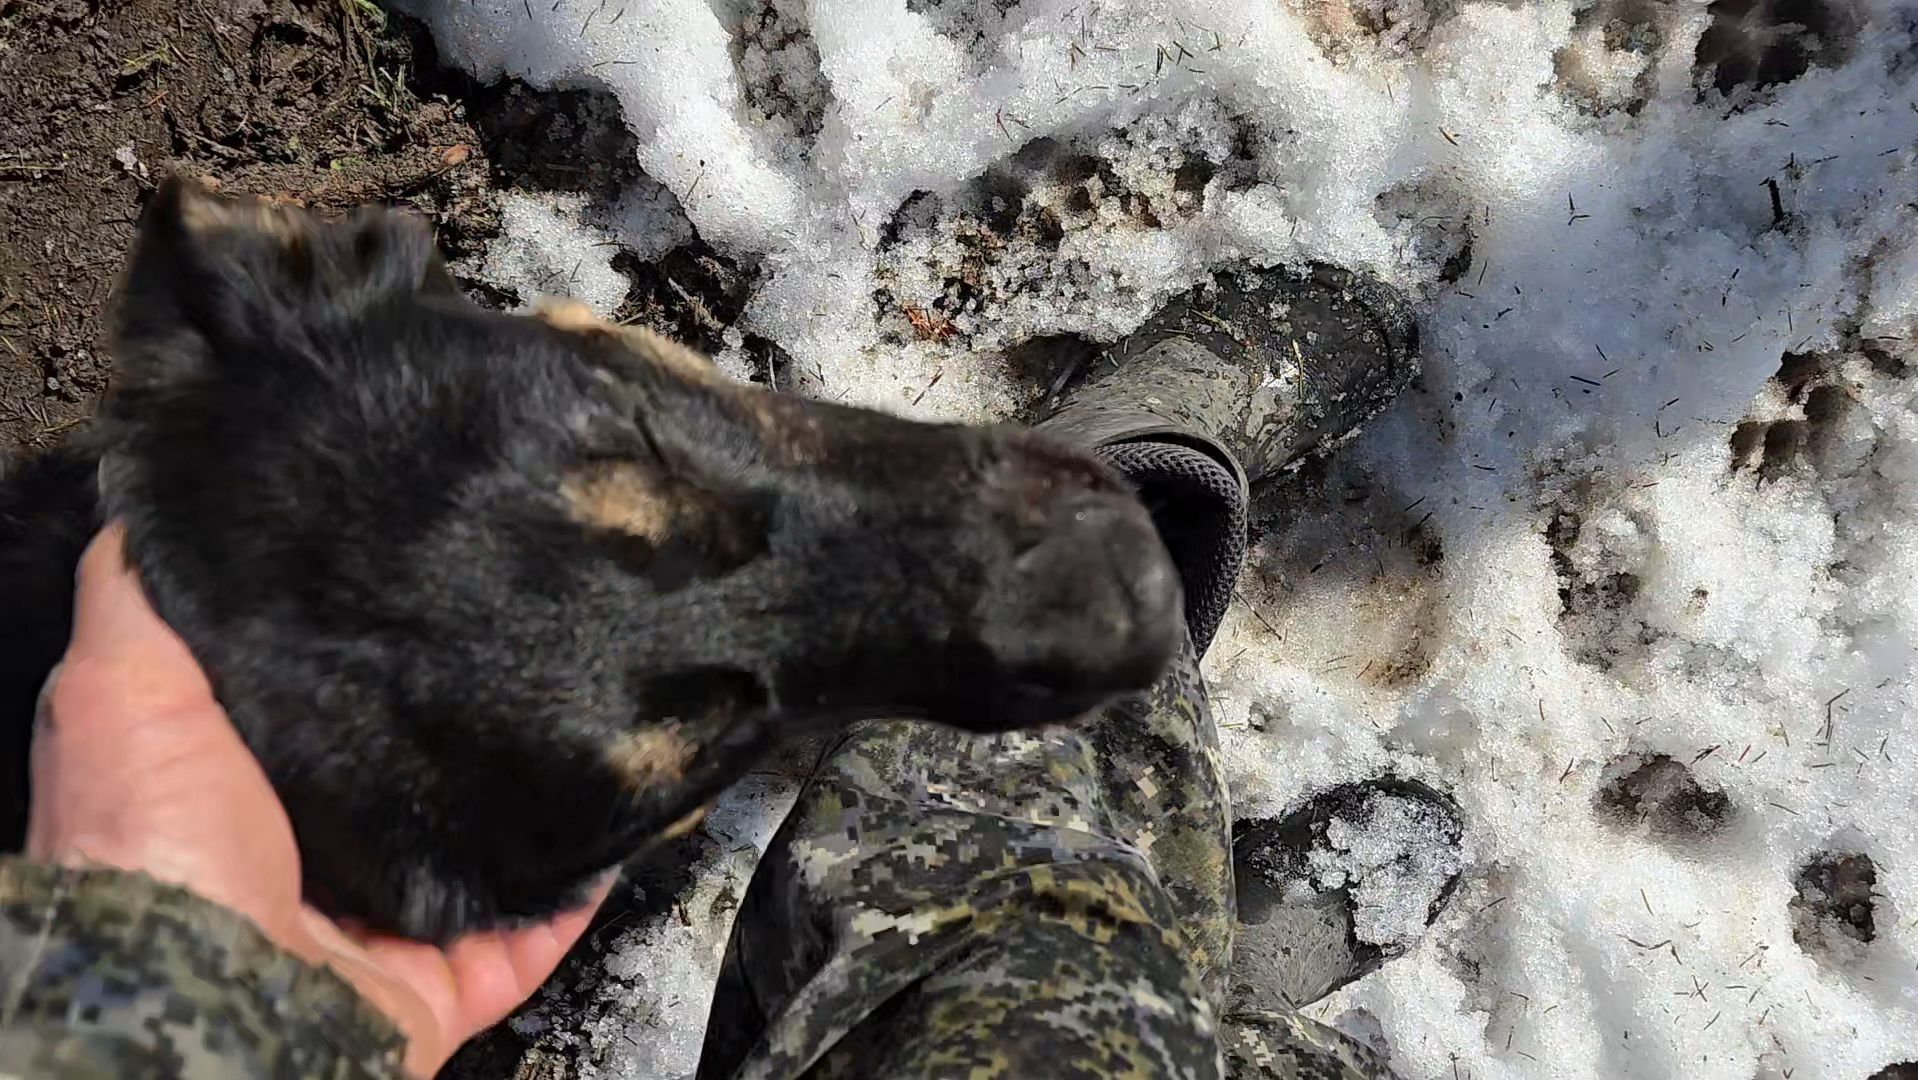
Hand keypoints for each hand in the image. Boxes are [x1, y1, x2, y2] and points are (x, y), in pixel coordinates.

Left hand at [25, 525, 607, 1077]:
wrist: (202, 993)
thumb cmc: (148, 844)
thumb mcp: (117, 688)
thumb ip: (138, 601)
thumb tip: (151, 507)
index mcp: (229, 801)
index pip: (303, 723)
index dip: (348, 669)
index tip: (405, 603)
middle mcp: (301, 871)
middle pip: (395, 792)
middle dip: (445, 739)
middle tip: (508, 655)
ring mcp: (373, 934)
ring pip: (467, 864)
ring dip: (517, 814)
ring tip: (572, 734)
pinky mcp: (436, 985)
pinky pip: (523, 939)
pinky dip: (567, 896)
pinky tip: (600, 834)